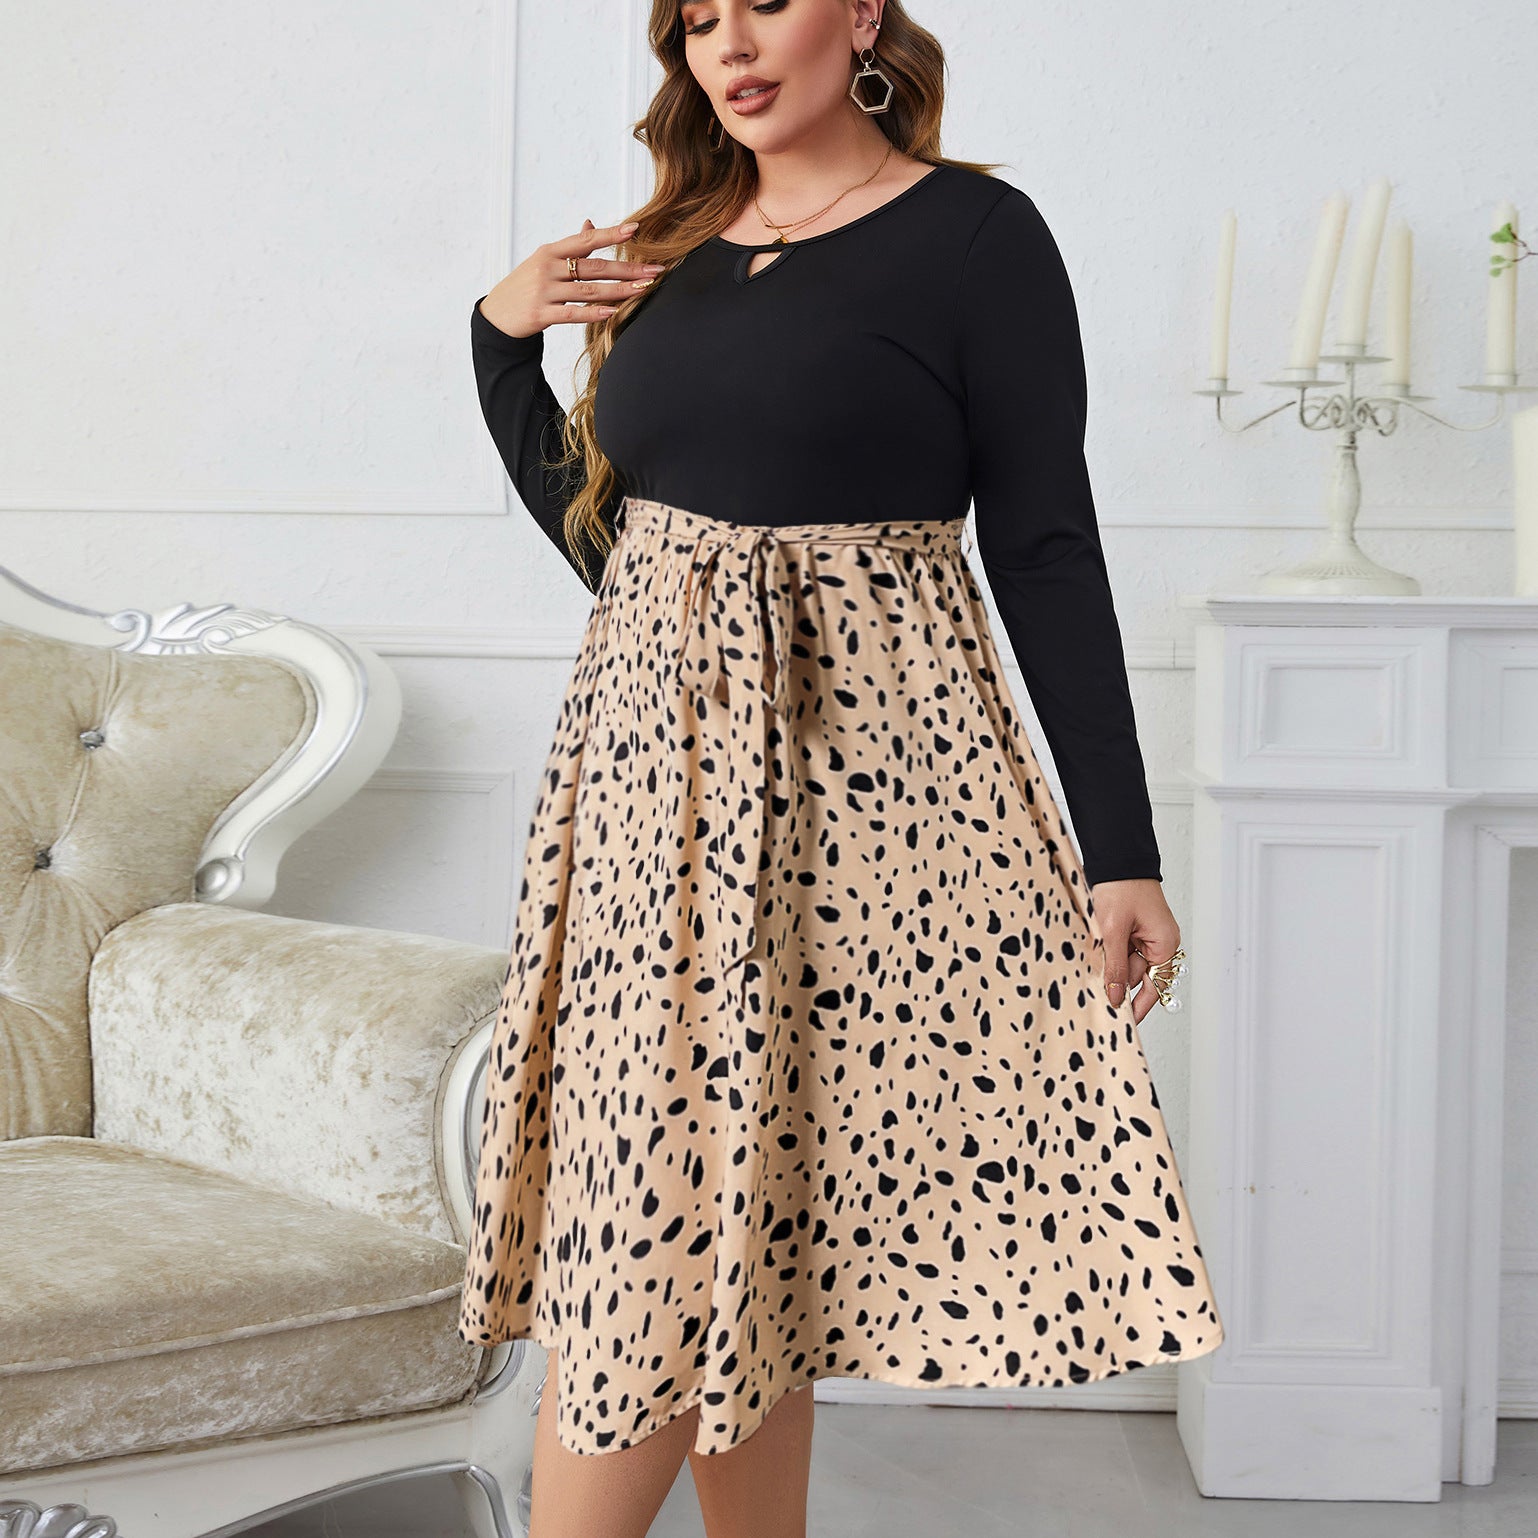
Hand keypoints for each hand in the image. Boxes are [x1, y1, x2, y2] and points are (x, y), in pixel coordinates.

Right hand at [476, 216, 668, 339]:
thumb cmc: (526, 285)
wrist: (496, 314)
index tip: (635, 229)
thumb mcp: (544, 261)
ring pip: (588, 291)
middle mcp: (547, 268)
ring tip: (643, 291)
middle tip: (654, 271)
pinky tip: (612, 312)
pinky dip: (593, 313)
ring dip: (619, 291)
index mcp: (550, 251)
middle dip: (627, 269)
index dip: (610, 234)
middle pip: (594, 267)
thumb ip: (571, 247)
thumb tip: (591, 224)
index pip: (585, 240)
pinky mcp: (541, 314)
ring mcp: (544, 291)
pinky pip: (572, 313)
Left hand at [1090, 877, 1180, 1023]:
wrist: (1117, 857)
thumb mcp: (1114, 931)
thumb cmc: (1122, 888)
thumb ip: (1116, 967)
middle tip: (1094, 985)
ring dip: (1108, 960)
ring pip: (1125, 961)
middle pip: (1136, 975)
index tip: (1123, 1024)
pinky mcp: (1133, 927)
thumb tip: (1116, 998)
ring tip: (1095, 947)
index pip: (1154, 987)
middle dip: (1115, 977)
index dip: (1137, 1006)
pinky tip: (1096, 944)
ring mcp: (1147, 935)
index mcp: (1165, 945)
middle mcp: (1160, 942)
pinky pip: (1121, 948)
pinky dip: (1108, 950)